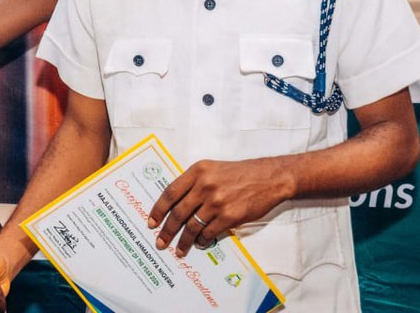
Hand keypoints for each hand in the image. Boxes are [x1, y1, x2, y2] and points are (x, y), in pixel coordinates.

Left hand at [147, 159, 291, 257]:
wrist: (268, 178)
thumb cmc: (240, 173)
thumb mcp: (212, 169)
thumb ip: (194, 182)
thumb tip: (175, 204)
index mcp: (197, 171)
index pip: (170, 192)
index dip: (158, 209)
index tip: (151, 222)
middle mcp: (205, 185)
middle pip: (178, 212)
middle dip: (167, 230)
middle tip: (160, 242)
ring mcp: (216, 201)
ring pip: (192, 226)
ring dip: (183, 241)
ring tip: (178, 250)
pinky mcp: (229, 216)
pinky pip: (209, 232)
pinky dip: (202, 240)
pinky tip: (200, 244)